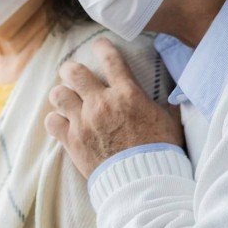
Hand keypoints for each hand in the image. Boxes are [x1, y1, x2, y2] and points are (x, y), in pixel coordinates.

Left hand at [45, 37, 183, 177]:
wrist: (144, 183)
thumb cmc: (160, 152)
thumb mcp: (169, 122)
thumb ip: (165, 104)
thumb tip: (175, 94)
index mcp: (127, 95)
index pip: (110, 59)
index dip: (102, 47)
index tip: (98, 45)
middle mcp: (101, 104)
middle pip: (74, 72)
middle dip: (71, 69)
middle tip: (72, 73)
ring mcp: (84, 122)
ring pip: (58, 94)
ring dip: (61, 94)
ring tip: (66, 99)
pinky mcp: (72, 142)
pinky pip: (52, 121)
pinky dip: (55, 120)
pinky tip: (63, 122)